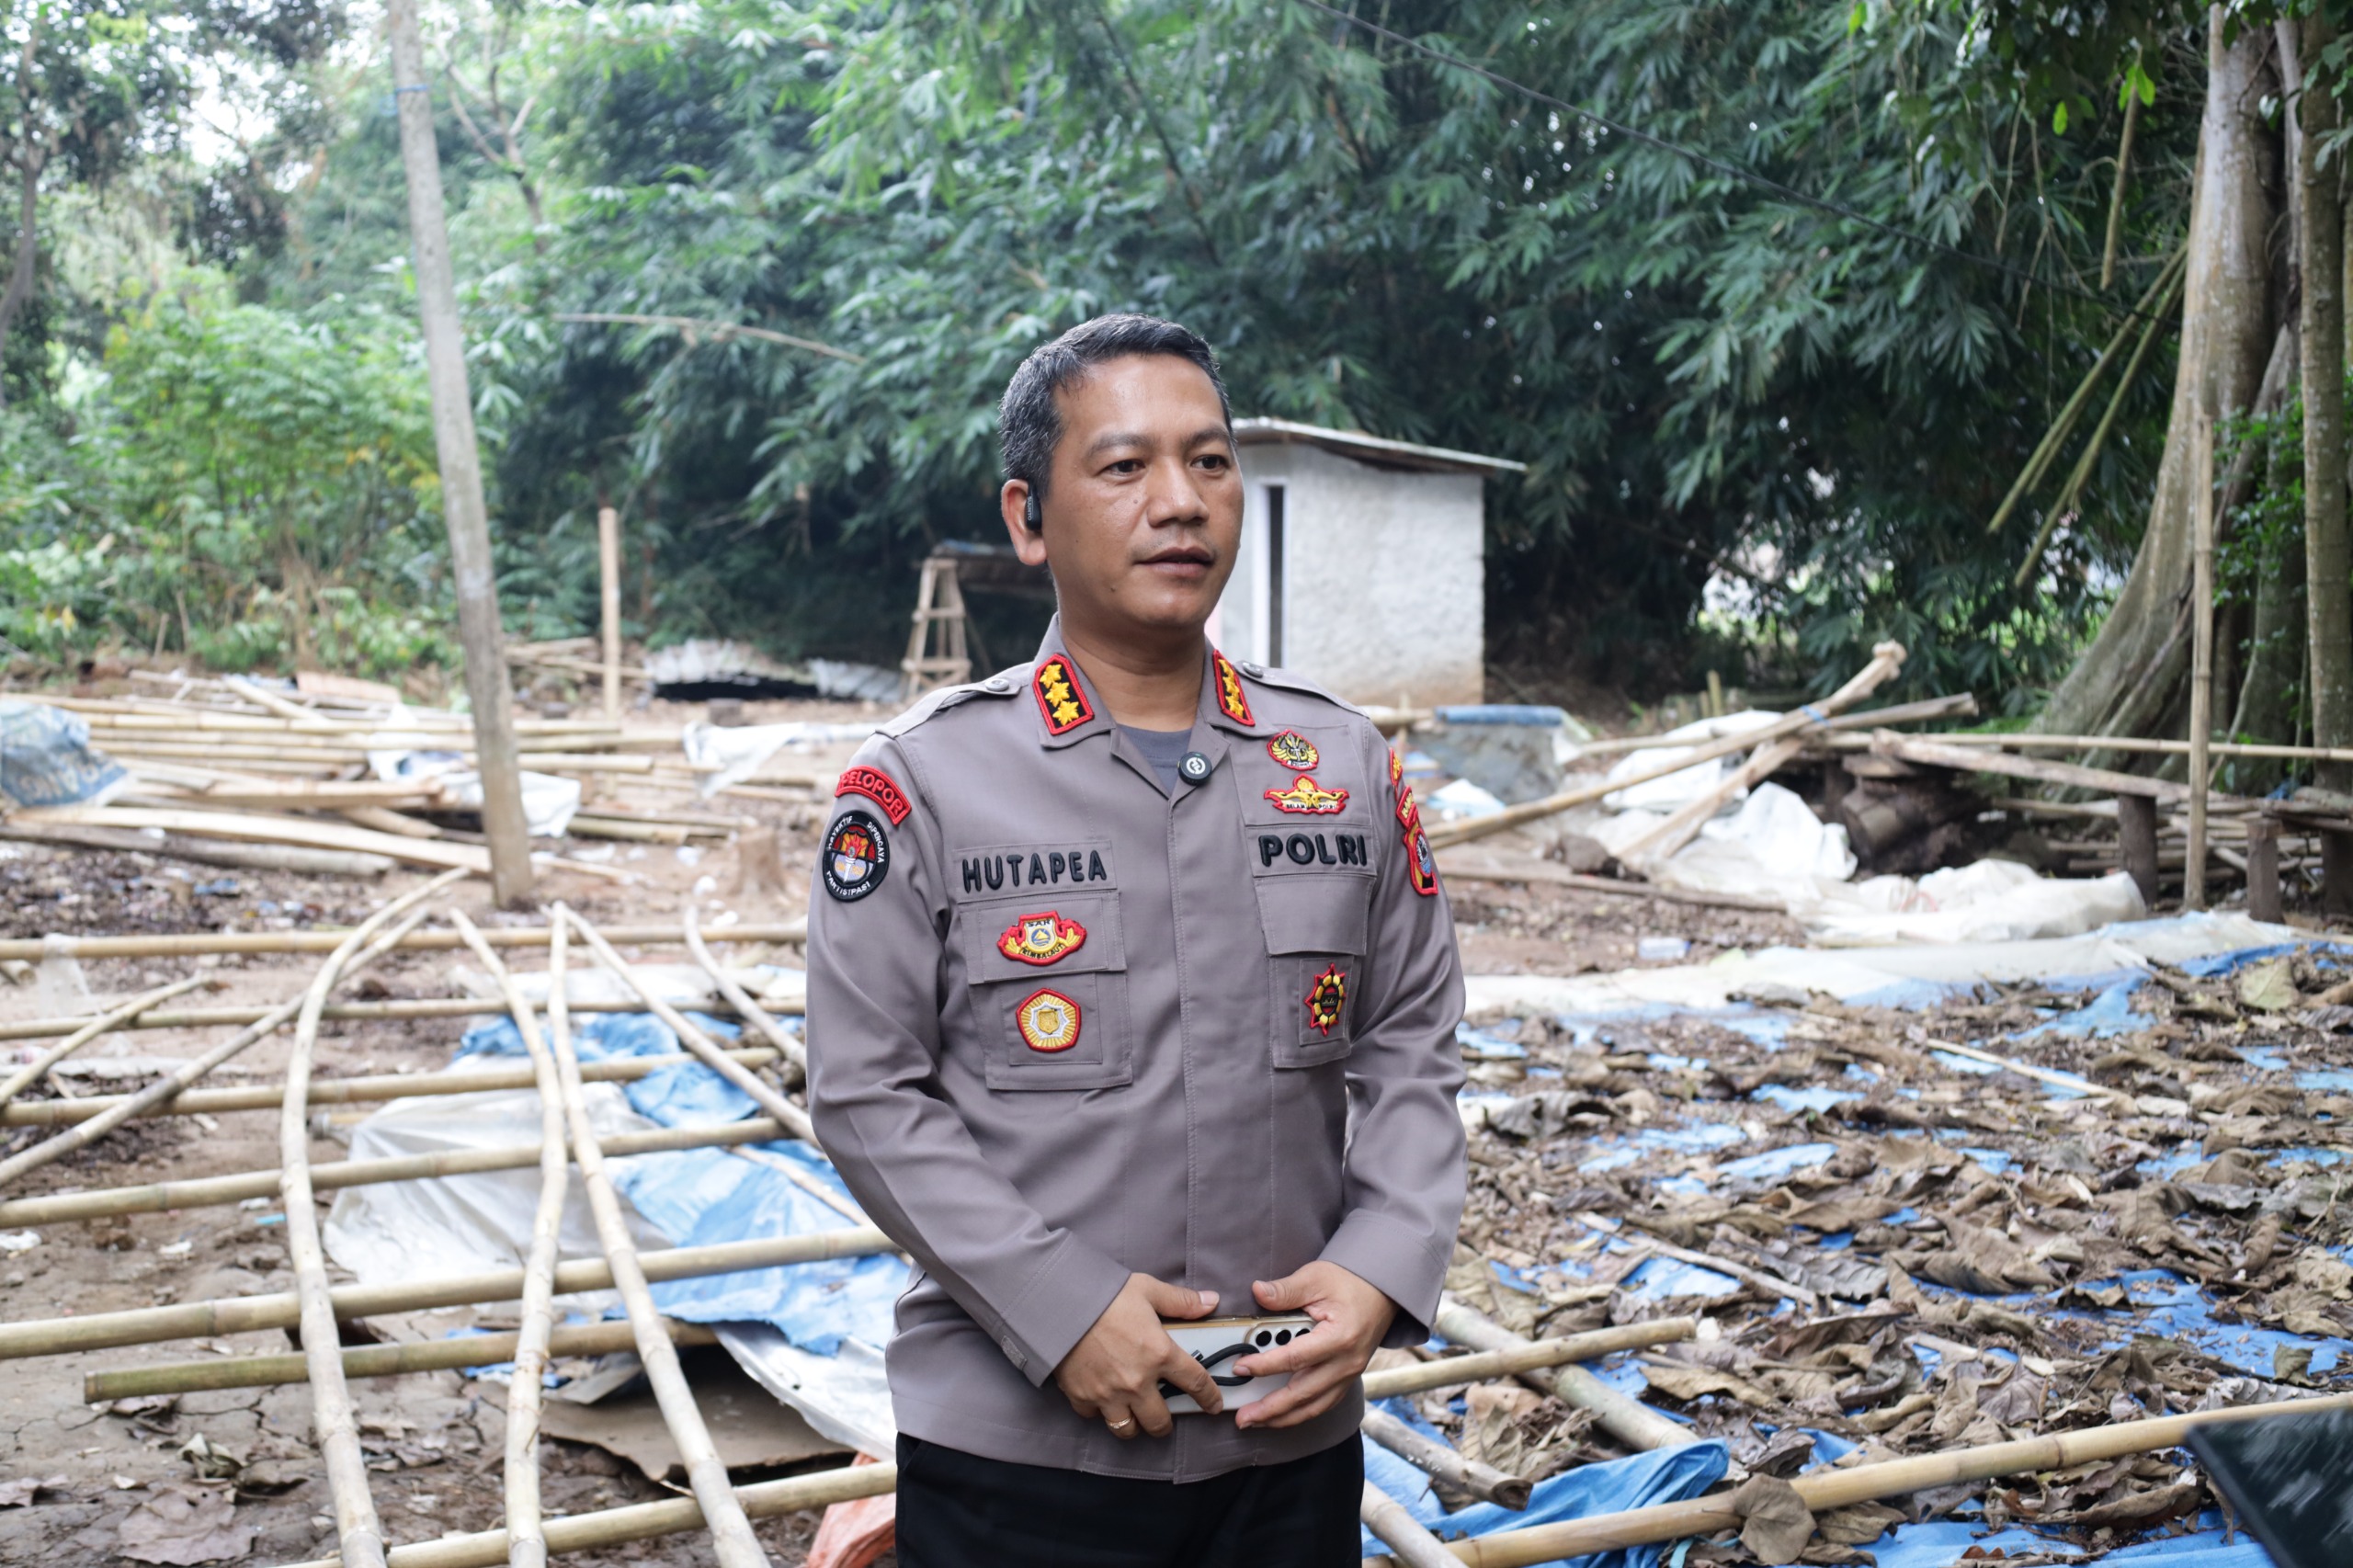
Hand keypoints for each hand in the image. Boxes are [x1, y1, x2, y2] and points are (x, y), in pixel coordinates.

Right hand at [1052, 1273, 1221, 1438]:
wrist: (1058, 1302)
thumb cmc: (1104, 1294)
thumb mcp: (1147, 1289)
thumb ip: (1181, 1301)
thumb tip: (1211, 1301)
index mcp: (1159, 1354)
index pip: (1195, 1383)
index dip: (1209, 1397)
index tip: (1214, 1405)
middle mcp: (1137, 1382)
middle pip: (1160, 1423)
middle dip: (1165, 1424)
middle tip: (1163, 1416)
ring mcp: (1108, 1394)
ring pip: (1128, 1430)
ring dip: (1134, 1425)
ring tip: (1134, 1415)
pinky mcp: (1082, 1397)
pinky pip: (1095, 1417)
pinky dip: (1100, 1412)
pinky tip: (1101, 1399)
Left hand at [1230, 1262, 1395, 1429]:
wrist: (1383, 1290)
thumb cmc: (1350, 1282)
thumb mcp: (1316, 1278)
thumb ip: (1286, 1290)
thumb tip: (1258, 1292)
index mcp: (1339, 1337)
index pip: (1295, 1358)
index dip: (1264, 1365)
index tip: (1240, 1368)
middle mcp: (1347, 1363)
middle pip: (1303, 1393)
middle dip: (1270, 1409)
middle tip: (1242, 1417)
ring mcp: (1350, 1374)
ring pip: (1314, 1406)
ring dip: (1283, 1417)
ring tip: (1256, 1422)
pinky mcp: (1349, 1378)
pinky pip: (1324, 1403)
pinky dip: (1301, 1412)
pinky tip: (1282, 1415)